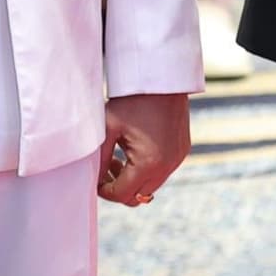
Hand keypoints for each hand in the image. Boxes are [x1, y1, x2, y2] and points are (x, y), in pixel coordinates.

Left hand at [97, 92, 191, 206]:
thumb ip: (100, 160)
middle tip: (107, 167)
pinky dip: (147, 170)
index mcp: (149, 163)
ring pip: (151, 186)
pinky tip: (136, 150)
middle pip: (138, 196)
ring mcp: (178, 159)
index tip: (95, 177)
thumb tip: (93, 181)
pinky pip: (162, 172)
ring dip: (134, 180)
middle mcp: (168, 165)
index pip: (122, 195)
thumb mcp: (108, 130)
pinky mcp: (182, 151)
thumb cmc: (131, 101)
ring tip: (119, 159)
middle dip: (119, 188)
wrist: (161, 78)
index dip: (104, 191)